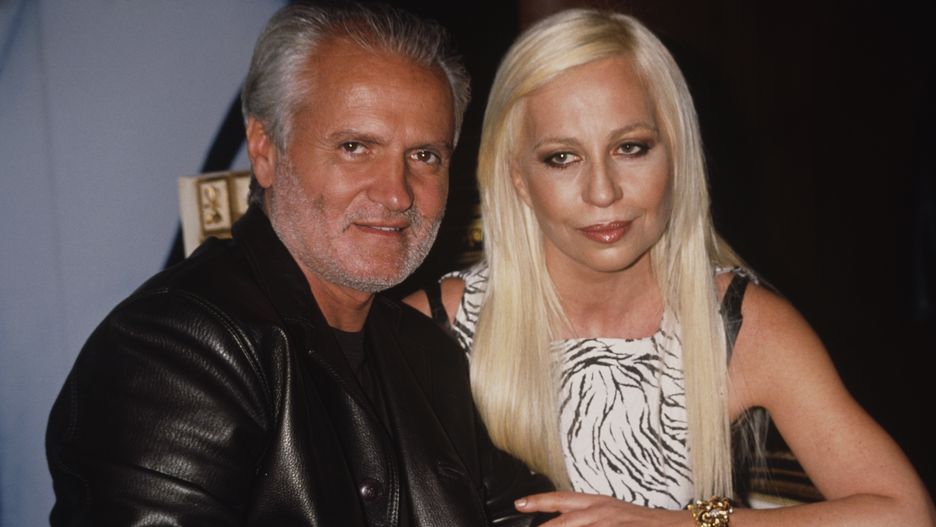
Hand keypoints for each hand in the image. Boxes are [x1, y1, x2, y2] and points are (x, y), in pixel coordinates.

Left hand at [515, 491, 692, 526]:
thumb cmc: (643, 523)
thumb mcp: (613, 512)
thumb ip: (589, 516)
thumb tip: (566, 519)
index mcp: (598, 503)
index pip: (562, 499)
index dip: (538, 501)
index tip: (519, 504)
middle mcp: (600, 513)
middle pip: (562, 522)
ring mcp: (608, 525)